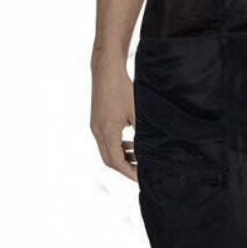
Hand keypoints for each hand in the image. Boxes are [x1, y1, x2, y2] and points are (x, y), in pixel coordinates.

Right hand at [90, 55, 137, 181]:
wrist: (107, 70)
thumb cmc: (123, 88)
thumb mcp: (137, 112)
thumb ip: (141, 131)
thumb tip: (150, 147)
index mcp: (107, 133)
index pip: (117, 162)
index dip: (130, 172)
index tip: (142, 178)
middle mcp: (98, 132)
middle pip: (110, 160)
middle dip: (126, 168)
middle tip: (141, 172)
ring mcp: (95, 126)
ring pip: (107, 150)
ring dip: (122, 156)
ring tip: (139, 157)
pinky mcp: (97, 120)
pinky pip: (106, 140)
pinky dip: (118, 145)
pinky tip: (131, 143)